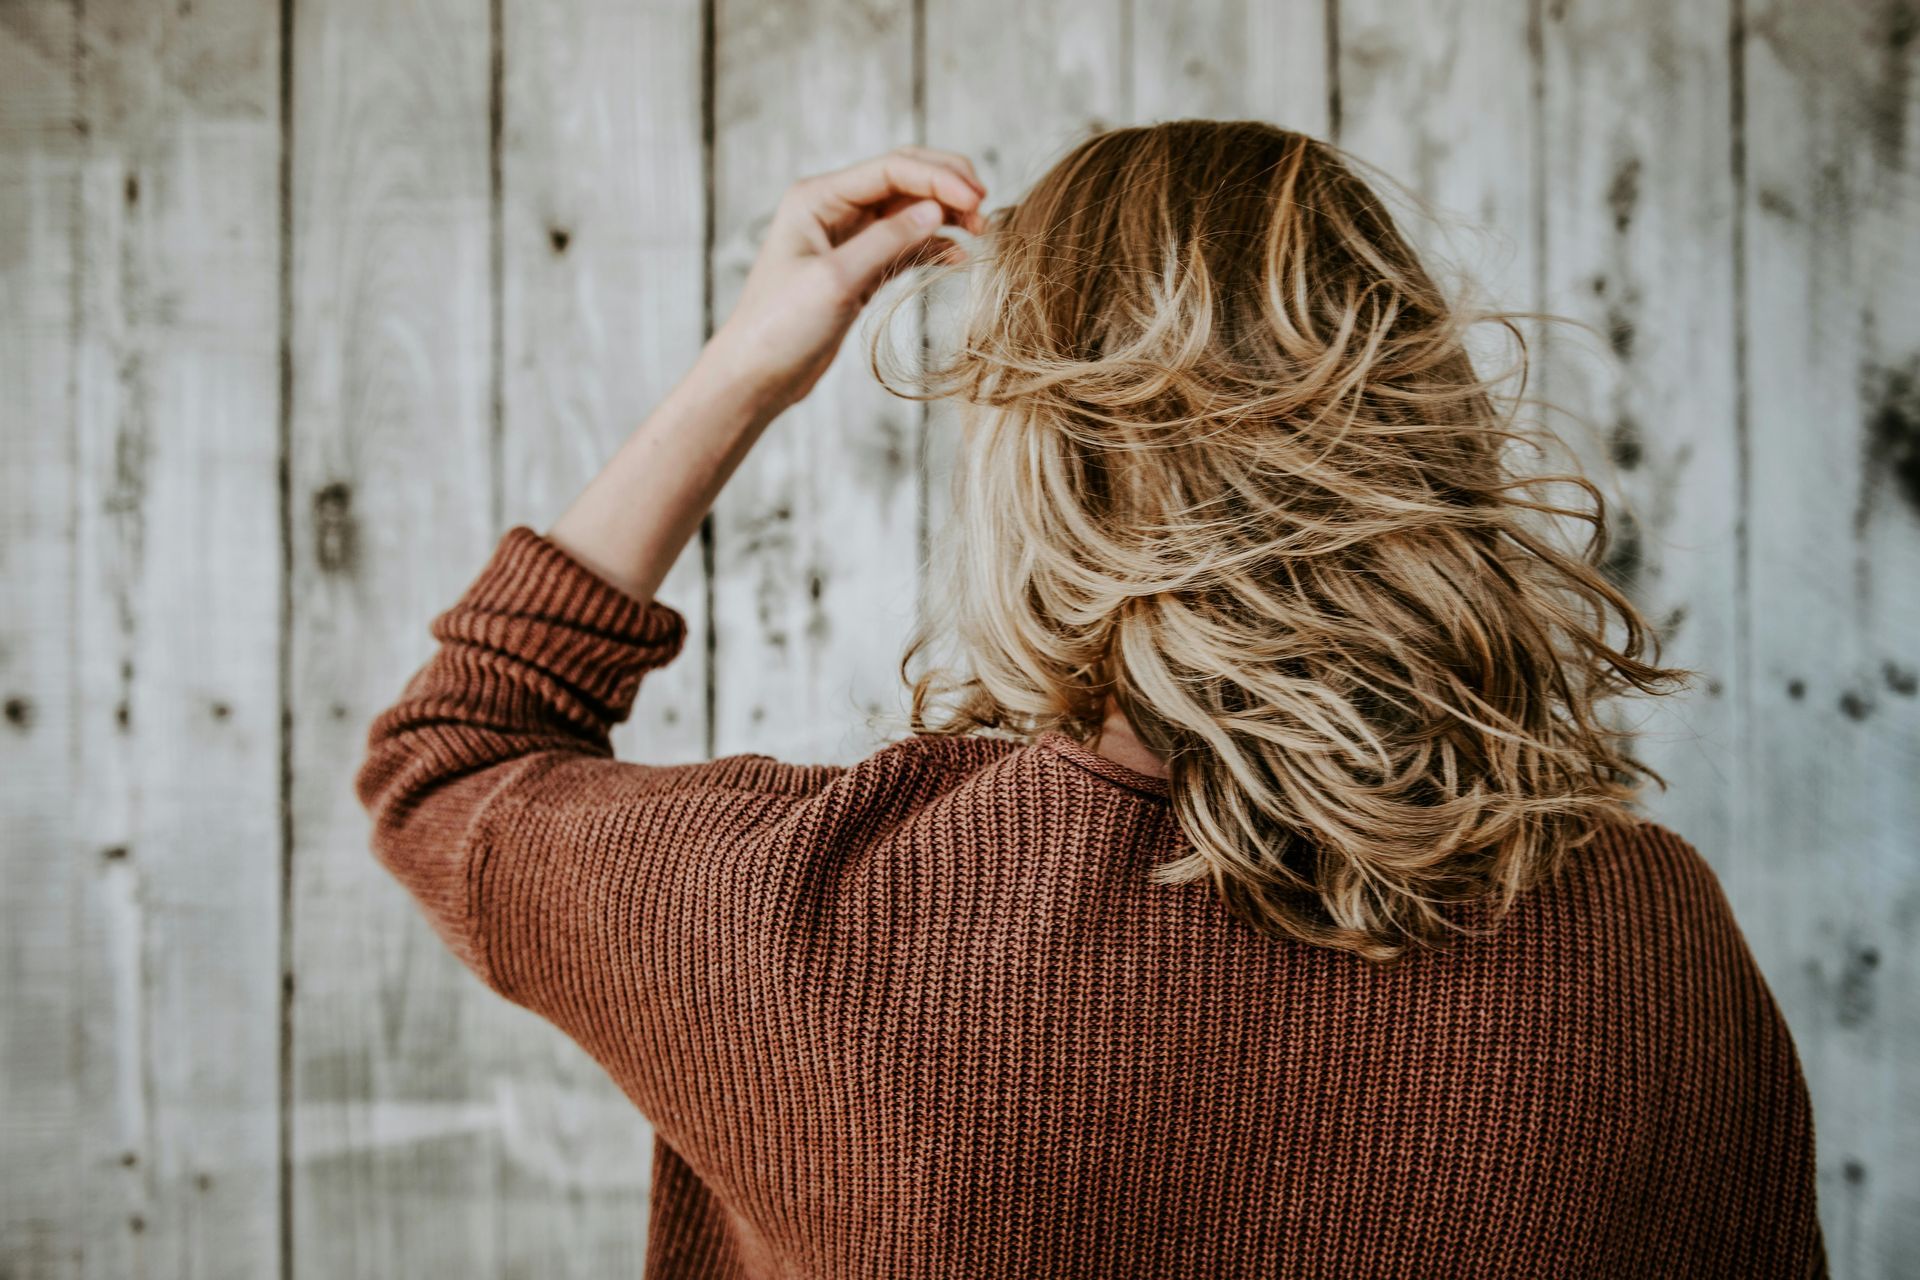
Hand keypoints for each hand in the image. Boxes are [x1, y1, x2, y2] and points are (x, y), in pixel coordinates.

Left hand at [708, 146, 986, 413]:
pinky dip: (933, 247)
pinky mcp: (859, 269)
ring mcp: (848, 239)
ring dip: (945, 216)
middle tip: (985, 206)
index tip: (977, 199)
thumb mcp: (836, 280)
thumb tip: (936, 211)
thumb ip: (887, 241)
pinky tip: (958, 257)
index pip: (891, 168)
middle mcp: (833, 209)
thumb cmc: (781, 326)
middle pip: (903, 179)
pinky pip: (905, 246)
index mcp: (818, 198)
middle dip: (947, 187)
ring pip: (909, 211)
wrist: (756, 376)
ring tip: (981, 231)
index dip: (938, 178)